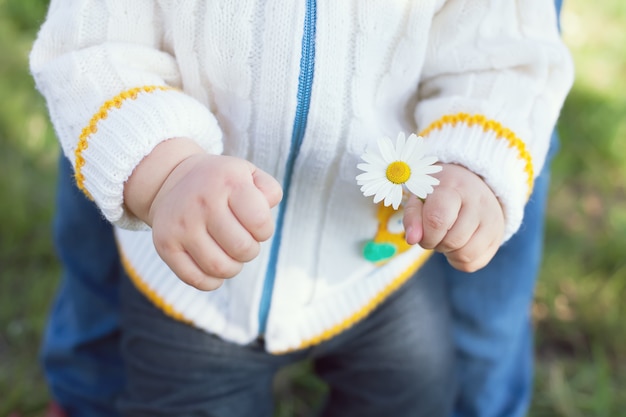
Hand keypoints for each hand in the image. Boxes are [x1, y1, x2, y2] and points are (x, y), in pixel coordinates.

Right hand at [147, 153, 282, 289]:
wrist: (171, 179)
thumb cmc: (221, 183)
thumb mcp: (249, 174)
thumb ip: (270, 190)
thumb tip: (268, 206)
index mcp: (227, 182)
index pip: (260, 222)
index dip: (265, 231)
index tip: (256, 225)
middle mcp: (202, 202)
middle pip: (242, 249)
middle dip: (250, 251)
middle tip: (243, 241)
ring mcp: (181, 225)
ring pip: (220, 268)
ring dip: (233, 267)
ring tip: (229, 254)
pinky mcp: (165, 244)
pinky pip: (196, 279)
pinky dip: (212, 281)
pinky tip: (213, 266)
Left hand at [403, 163, 504, 271]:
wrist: (471, 185)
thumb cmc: (439, 194)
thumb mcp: (420, 197)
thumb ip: (412, 217)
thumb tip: (412, 239)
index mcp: (454, 187)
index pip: (438, 219)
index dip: (426, 234)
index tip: (421, 232)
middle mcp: (478, 202)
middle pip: (452, 241)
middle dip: (435, 243)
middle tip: (434, 232)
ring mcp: (492, 220)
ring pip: (464, 255)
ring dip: (447, 252)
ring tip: (446, 236)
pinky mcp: (497, 237)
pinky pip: (472, 264)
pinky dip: (458, 260)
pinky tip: (457, 244)